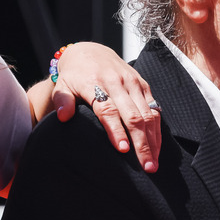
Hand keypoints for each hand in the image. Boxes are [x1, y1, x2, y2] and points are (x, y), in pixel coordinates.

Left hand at [52, 42, 160, 171]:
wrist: (91, 51)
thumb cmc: (74, 75)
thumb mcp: (62, 85)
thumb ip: (62, 100)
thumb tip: (64, 118)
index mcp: (96, 83)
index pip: (109, 110)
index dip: (117, 131)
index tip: (123, 150)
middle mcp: (118, 83)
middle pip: (134, 117)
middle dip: (142, 144)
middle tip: (146, 168)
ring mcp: (134, 84)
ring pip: (149, 115)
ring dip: (153, 141)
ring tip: (153, 164)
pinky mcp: (144, 85)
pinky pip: (155, 109)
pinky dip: (157, 130)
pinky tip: (157, 148)